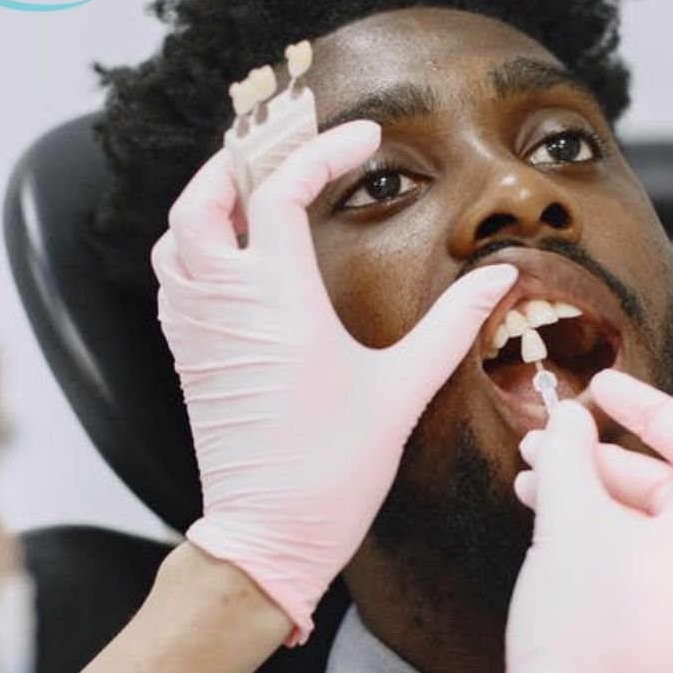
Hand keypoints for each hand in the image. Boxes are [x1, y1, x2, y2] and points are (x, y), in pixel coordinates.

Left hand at [151, 121, 517, 645]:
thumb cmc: (332, 470)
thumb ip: (450, 326)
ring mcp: (199, 334)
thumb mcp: (401, 391)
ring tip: (254, 192)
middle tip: (284, 144)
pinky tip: (233, 258)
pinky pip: (172, 283)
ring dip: (206, 203)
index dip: (321, 150)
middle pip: (200, 200)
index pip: (281, 190)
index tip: (363, 137)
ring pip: (174, 240)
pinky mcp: (190, 360)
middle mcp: (226, 307)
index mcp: (279, 303)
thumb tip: (499, 278)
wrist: (268, 535)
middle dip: (237, 159)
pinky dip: (192, 250)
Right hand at [479, 369, 672, 672]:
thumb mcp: (568, 521)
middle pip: (668, 487)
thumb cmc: (575, 628)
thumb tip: (573, 420)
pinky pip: (646, 566)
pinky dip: (605, 540)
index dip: (648, 409)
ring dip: (595, 499)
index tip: (601, 390)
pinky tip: (555, 533)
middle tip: (547, 448)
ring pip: (651, 528)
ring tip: (535, 487)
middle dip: (602, 460)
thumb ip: (572, 455)